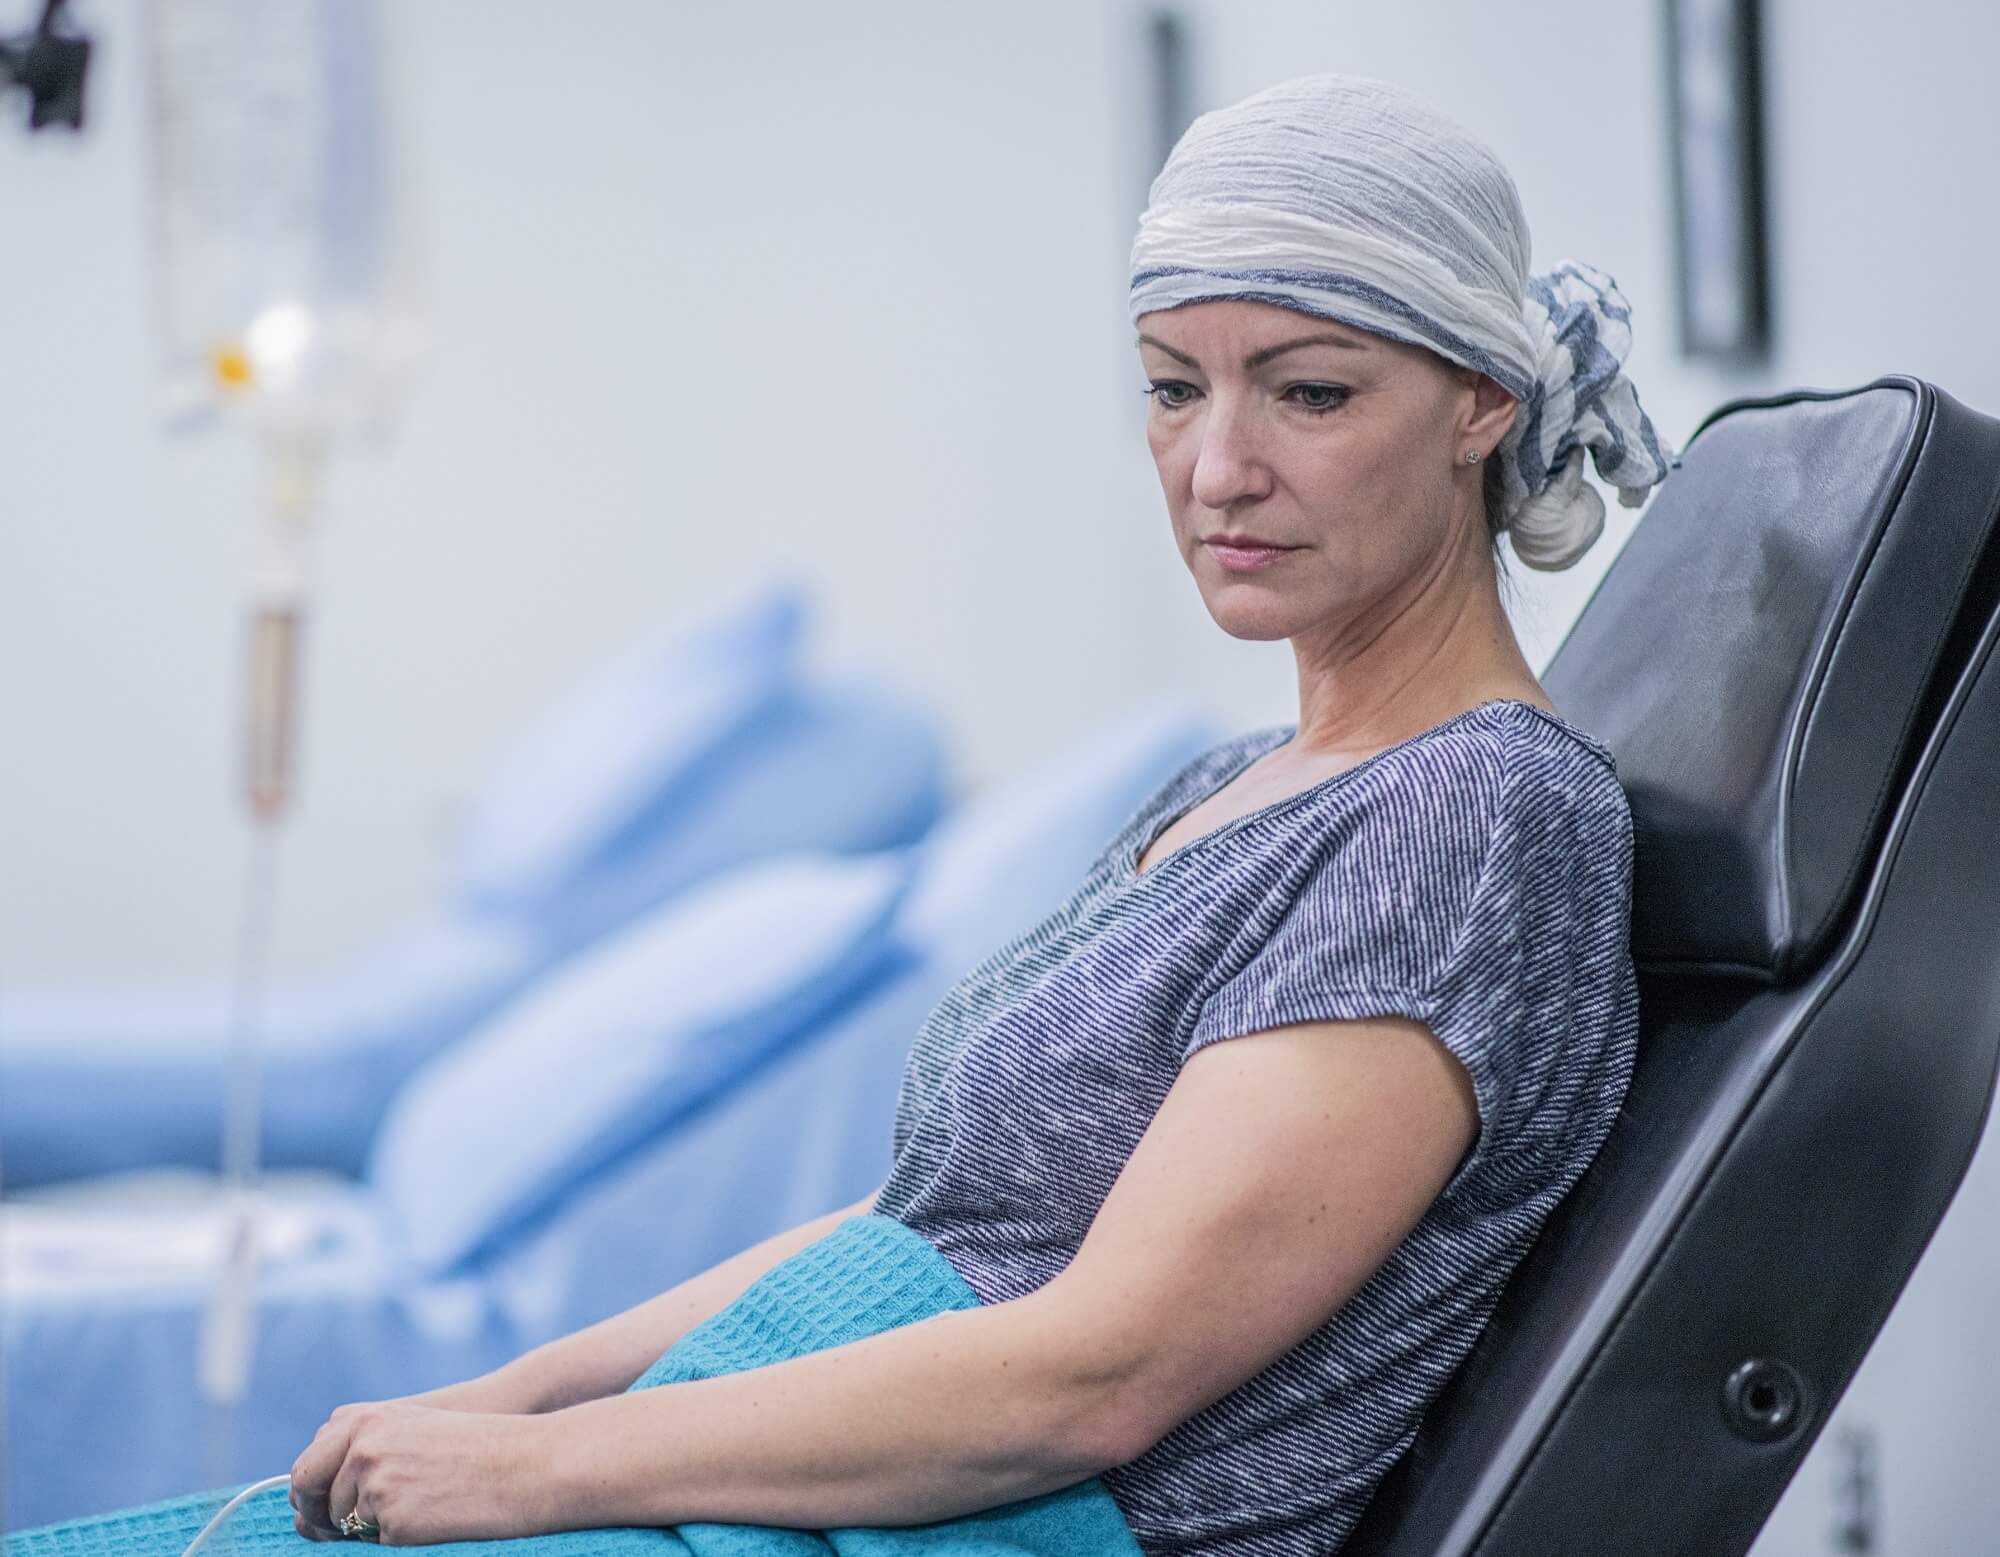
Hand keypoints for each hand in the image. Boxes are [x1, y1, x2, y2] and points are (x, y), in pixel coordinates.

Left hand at [289, 1401, 555, 1544]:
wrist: (528, 1461)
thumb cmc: (477, 1446)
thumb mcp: (412, 1430)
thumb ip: (360, 1453)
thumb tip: (304, 1515)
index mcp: (362, 1419)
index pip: (305, 1469)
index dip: (313, 1495)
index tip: (328, 1508)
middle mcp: (360, 1449)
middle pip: (309, 1499)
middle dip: (322, 1517)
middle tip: (350, 1527)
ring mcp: (373, 1484)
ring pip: (344, 1526)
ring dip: (369, 1527)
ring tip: (422, 1506)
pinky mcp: (392, 1520)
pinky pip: (377, 1544)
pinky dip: (399, 1539)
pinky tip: (434, 1519)